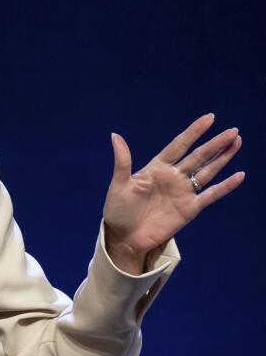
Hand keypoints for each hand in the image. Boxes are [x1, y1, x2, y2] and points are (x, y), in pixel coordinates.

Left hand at [103, 113, 243, 274]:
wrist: (124, 238)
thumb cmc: (118, 211)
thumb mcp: (119, 184)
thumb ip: (123, 161)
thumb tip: (115, 135)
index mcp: (156, 168)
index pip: (179, 145)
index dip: (193, 132)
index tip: (209, 117)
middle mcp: (173, 177)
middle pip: (198, 156)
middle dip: (215, 143)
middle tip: (232, 130)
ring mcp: (183, 192)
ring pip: (207, 171)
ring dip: (222, 158)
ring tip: (237, 142)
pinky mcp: (190, 209)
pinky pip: (211, 195)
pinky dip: (226, 186)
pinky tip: (239, 175)